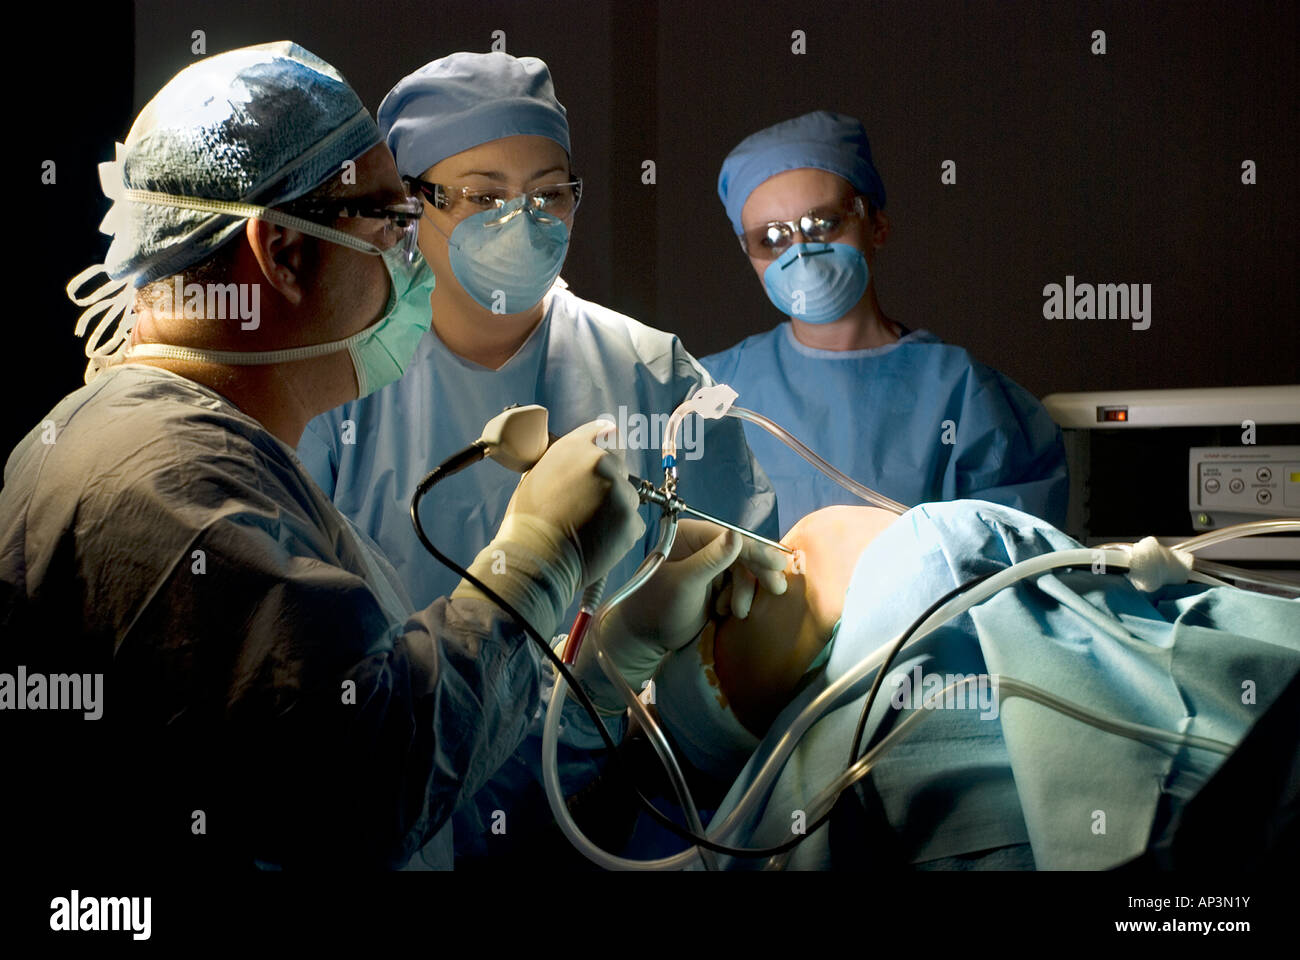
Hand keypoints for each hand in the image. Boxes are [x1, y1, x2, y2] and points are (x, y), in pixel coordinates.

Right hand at [505, 420, 645, 586]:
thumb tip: (576, 462)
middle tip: (590, 505)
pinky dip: (621, 533)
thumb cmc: (528, 522)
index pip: (606, 432)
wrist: (535, 557)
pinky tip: (598, 541)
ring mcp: (619, 491)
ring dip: (616, 510)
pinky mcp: (630, 519)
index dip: (606, 448)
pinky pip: (633, 523)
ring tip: (589, 528)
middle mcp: (600, 462)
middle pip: (620, 467)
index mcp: (575, 447)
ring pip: (628, 497)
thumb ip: (564, 462)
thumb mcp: (537, 475)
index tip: (606, 460)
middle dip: (610, 484)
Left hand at [574, 519, 786, 712]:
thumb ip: (712, 560)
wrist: (642, 640)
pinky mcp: (712, 584)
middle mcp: (698, 545)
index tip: (778, 564)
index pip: (729, 536)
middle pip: (740, 551)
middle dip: (756, 572)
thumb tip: (737, 535)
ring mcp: (706, 564)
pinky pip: (737, 585)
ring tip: (739, 612)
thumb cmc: (656, 608)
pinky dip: (738, 598)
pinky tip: (727, 612)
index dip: (756, 549)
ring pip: (742, 570)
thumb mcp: (685, 584)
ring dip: (745, 591)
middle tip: (777, 589)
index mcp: (687, 535)